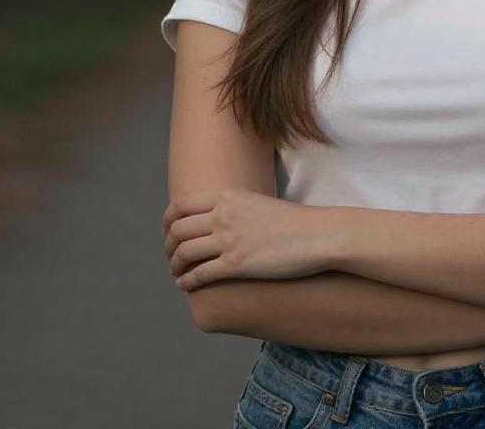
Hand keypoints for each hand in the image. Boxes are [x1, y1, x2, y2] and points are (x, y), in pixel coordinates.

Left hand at [161, 188, 331, 289]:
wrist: (317, 235)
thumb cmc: (293, 222)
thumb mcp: (256, 203)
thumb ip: (233, 208)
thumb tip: (215, 221)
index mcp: (228, 196)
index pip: (181, 205)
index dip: (168, 221)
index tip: (167, 231)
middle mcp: (223, 215)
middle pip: (178, 230)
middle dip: (168, 246)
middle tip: (171, 256)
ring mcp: (228, 240)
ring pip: (183, 253)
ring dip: (174, 266)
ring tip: (178, 273)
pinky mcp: (236, 265)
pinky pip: (199, 275)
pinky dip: (187, 282)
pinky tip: (187, 286)